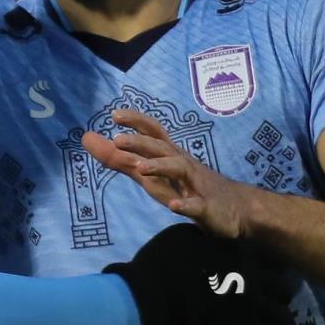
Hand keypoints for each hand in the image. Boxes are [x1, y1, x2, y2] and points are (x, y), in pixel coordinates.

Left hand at [81, 108, 254, 238]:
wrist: (237, 209)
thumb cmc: (187, 186)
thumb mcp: (151, 174)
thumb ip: (120, 159)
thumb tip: (88, 139)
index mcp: (169, 155)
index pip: (153, 132)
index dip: (135, 121)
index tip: (114, 114)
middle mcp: (182, 164)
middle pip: (161, 147)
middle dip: (141, 142)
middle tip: (117, 140)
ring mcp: (196, 185)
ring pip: (179, 169)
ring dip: (160, 167)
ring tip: (141, 169)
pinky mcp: (207, 208)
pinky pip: (197, 205)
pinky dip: (185, 204)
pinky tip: (174, 206)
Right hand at [107, 224, 296, 324]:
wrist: (148, 297)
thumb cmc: (162, 263)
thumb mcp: (186, 237)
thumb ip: (209, 240)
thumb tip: (214, 239)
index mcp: (241, 254)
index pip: (269, 261)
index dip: (272, 270)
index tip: (271, 276)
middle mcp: (253, 279)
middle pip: (282, 289)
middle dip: (283, 296)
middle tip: (280, 302)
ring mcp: (251, 306)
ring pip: (281, 316)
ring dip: (285, 320)